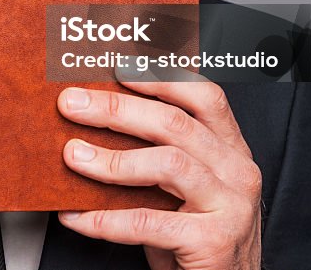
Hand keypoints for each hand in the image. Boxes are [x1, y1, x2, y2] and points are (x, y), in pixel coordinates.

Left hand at [56, 79, 260, 269]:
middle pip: (175, 123)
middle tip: (73, 105)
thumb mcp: (183, 189)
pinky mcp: (213, 241)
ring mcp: (230, 206)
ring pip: (167, 163)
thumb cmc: (197, 237)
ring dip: (112, 159)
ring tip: (73, 156)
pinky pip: (148, 221)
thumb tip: (94, 122)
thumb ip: (156, 154)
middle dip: (117, 109)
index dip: (162, 77)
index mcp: (231, 150)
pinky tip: (76, 217)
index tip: (118, 68)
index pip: (204, 96)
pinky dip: (105, 219)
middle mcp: (237, 171)